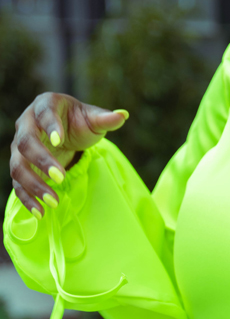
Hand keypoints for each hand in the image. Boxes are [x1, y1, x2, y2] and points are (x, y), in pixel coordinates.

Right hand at [10, 93, 127, 218]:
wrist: (65, 134)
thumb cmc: (78, 123)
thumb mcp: (93, 119)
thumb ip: (105, 119)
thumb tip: (123, 115)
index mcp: (44, 105)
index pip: (44, 114)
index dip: (50, 126)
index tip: (59, 140)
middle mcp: (26, 125)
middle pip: (26, 143)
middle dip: (42, 161)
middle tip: (61, 177)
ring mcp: (19, 148)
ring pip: (18, 166)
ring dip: (34, 184)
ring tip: (54, 201)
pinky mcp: (21, 167)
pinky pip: (18, 184)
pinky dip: (27, 198)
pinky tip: (40, 212)